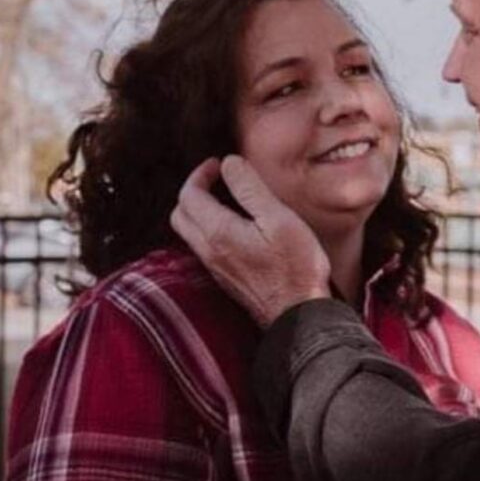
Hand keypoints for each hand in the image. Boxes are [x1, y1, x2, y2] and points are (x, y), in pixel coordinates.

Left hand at [171, 155, 330, 326]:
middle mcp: (209, 251)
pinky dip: (209, 229)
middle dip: (193, 191)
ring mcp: (216, 268)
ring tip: (224, 200)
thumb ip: (251, 189)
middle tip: (215, 179)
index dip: (200, 173)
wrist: (299, 315)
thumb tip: (230, 164)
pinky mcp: (226, 279)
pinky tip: (234, 228)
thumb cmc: (296, 269)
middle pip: (180, 214)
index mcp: (218, 232)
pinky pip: (203, 248)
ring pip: (189, 233)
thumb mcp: (279, 219)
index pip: (190, 194)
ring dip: (199, 211)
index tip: (218, 164)